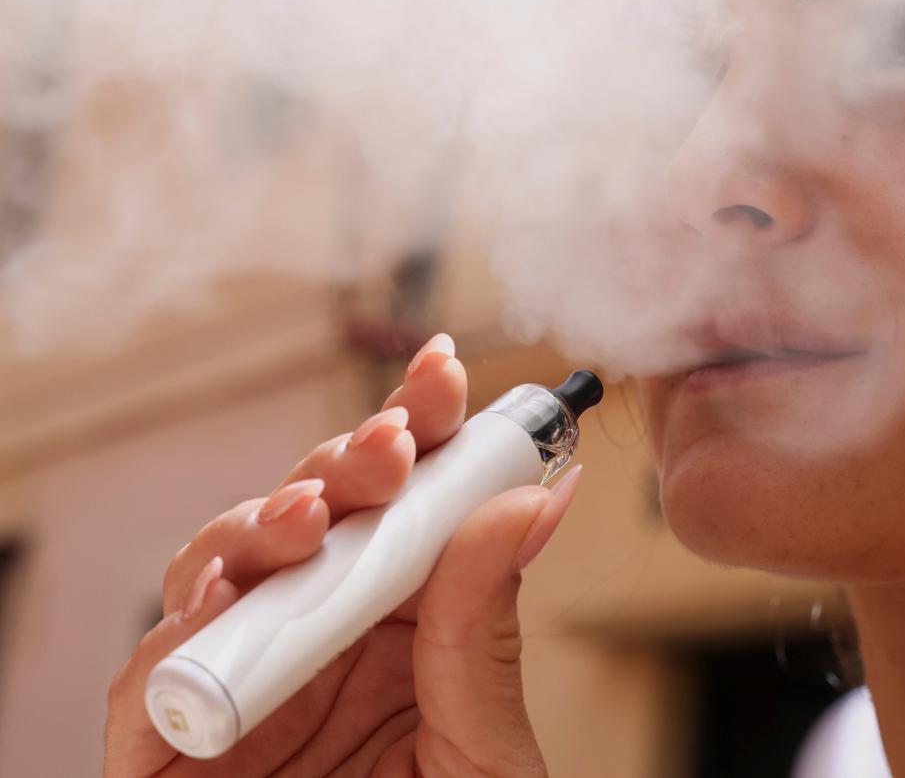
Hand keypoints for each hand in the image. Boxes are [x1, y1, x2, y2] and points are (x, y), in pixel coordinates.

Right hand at [104, 335, 579, 776]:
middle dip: (344, 462)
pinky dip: (184, 636)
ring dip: (263, 523)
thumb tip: (542, 493)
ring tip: (315, 511)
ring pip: (220, 570)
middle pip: (307, 518)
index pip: (400, 507)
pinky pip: (153, 681)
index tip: (442, 372)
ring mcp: (242, 688)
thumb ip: (486, 623)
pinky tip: (235, 595)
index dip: (417, 426)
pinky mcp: (171, 753)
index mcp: (395, 627)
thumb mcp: (481, 742)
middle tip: (394, 443)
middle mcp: (315, 642)